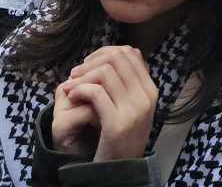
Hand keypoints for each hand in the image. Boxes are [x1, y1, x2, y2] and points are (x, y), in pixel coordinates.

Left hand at [53, 46, 158, 162]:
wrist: (119, 170)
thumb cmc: (120, 136)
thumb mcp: (132, 106)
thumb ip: (129, 82)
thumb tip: (125, 51)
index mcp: (150, 90)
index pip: (130, 53)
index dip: (105, 52)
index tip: (89, 64)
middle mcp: (146, 98)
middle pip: (117, 58)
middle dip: (92, 61)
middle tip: (76, 74)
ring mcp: (133, 111)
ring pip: (105, 72)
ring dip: (82, 76)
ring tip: (71, 86)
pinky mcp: (117, 124)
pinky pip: (95, 92)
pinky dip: (79, 90)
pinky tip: (71, 96)